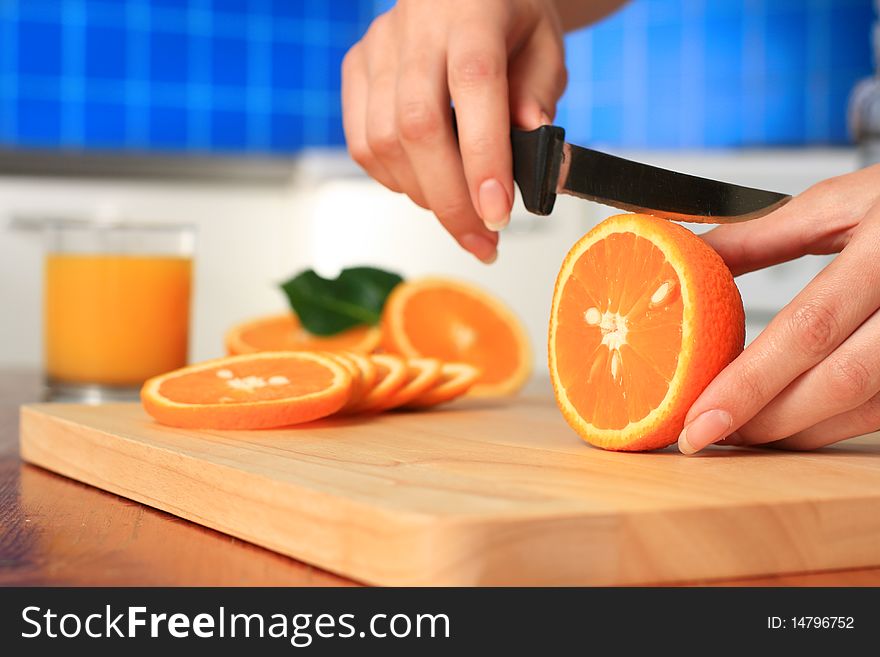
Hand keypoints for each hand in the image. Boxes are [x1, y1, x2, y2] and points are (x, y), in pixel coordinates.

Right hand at [341, 0, 567, 262]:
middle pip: (418, 127)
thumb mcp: (545, 44)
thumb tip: (530, 150)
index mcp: (471, 12)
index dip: (482, 158)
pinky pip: (363, 145)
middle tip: (483, 240)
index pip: (474, 86)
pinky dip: (394, 180)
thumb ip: (539, 94)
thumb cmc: (507, 17)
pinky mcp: (355, 70)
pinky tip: (427, 187)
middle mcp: (415, 27)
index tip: (497, 213)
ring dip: (424, 196)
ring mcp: (377, 49)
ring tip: (461, 216)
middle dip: (450, 200)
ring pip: (383, 143)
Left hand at [678, 164, 879, 453]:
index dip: (747, 384)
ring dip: (796, 431)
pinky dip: (832, 424)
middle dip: (764, 421)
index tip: (695, 419)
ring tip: (739, 430)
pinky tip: (792, 422)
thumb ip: (756, 238)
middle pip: (838, 382)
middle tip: (707, 433)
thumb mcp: (837, 203)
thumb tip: (681, 266)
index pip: (808, 329)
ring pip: (866, 409)